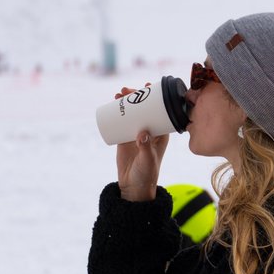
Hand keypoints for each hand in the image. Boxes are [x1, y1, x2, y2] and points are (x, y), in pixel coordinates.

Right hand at [114, 87, 169, 201]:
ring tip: (118, 94)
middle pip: (144, 108)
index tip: (147, 87)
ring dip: (126, 101)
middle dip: (136, 96)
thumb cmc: (146, 174)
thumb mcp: (148, 160)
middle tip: (127, 90)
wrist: (133, 186)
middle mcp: (149, 130)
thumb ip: (146, 148)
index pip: (160, 111)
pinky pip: (121, 120)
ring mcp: (136, 133)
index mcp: (161, 133)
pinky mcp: (124, 137)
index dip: (154, 98)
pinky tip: (113, 103)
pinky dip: (117, 111)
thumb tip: (142, 133)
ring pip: (132, 112)